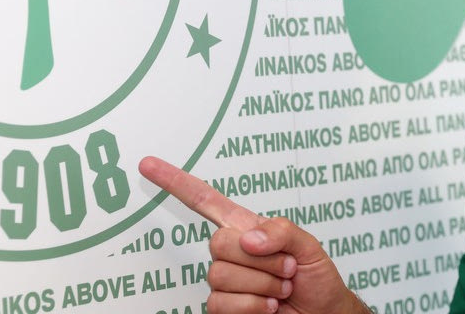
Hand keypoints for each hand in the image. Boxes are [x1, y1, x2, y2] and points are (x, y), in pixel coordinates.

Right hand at [139, 156, 368, 313]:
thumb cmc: (316, 279)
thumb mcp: (308, 245)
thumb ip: (280, 232)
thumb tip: (247, 239)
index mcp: (247, 228)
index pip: (206, 201)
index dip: (176, 183)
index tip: (148, 165)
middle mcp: (231, 252)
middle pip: (217, 243)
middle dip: (260, 259)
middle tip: (286, 268)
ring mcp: (225, 281)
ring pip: (221, 276)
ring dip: (262, 284)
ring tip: (281, 288)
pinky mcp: (224, 307)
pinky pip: (222, 303)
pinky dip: (254, 306)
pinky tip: (270, 307)